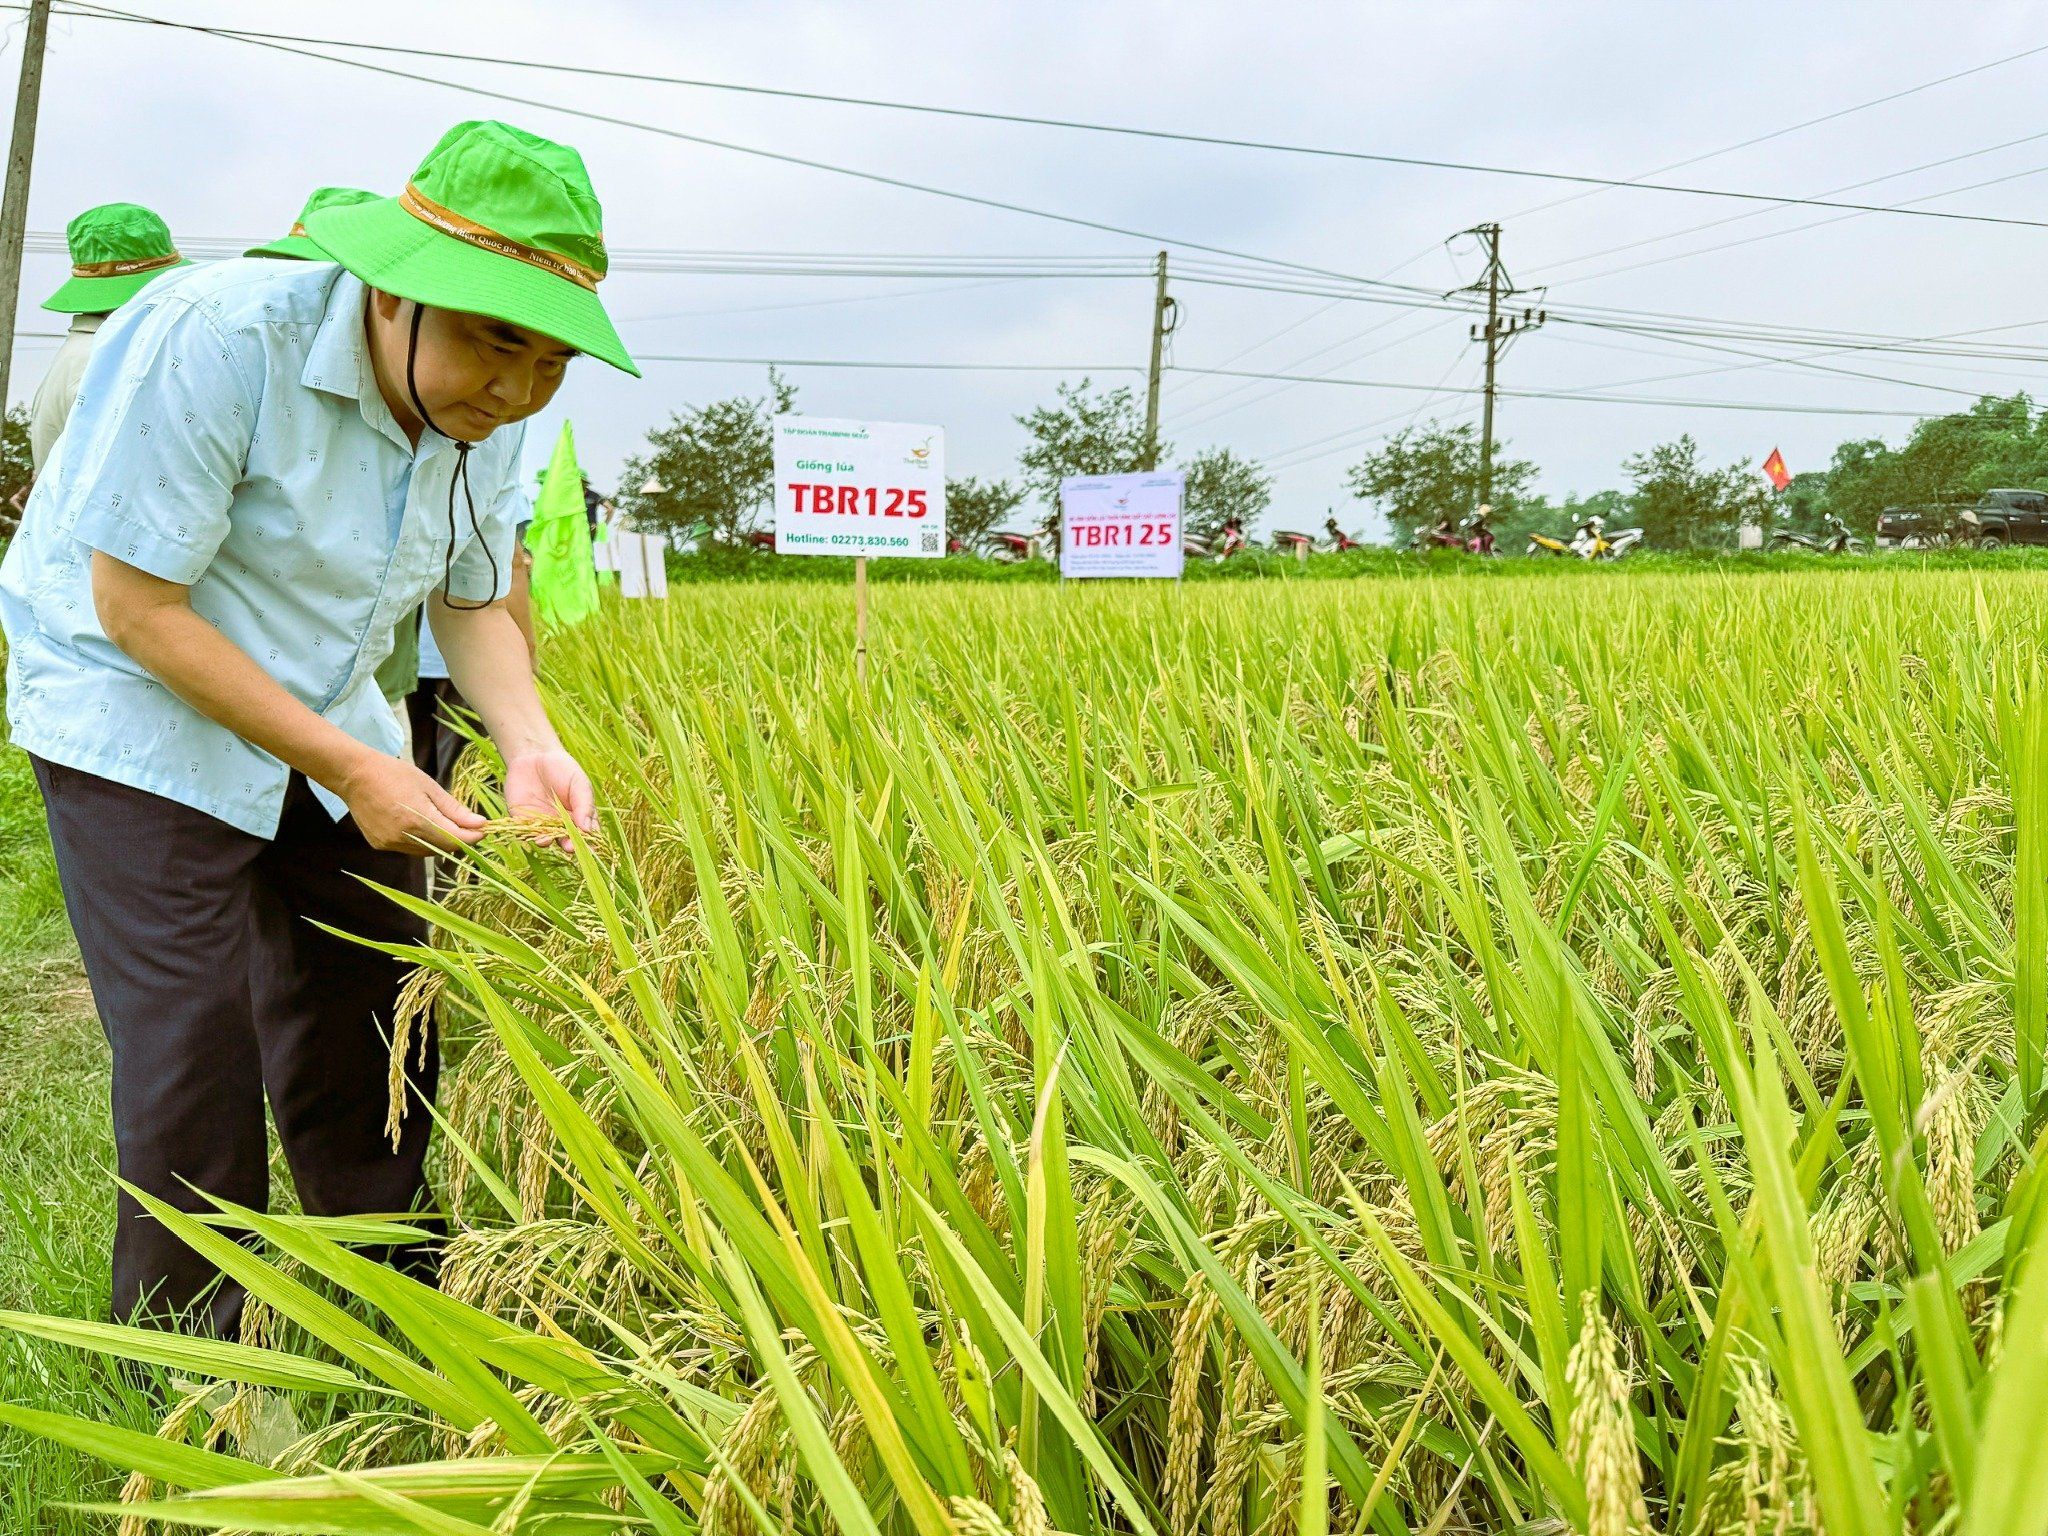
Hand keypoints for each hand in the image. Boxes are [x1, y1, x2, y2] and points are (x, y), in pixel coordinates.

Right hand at [338, 750, 487, 853]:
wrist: (355, 775)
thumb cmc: (394, 774)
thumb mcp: (429, 786)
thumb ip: (454, 809)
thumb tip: (479, 824)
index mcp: (417, 819)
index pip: (455, 839)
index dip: (473, 837)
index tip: (484, 829)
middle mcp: (402, 836)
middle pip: (442, 847)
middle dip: (458, 838)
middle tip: (468, 825)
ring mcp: (390, 843)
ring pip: (426, 851)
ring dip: (439, 840)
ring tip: (440, 821)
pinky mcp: (380, 845)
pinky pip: (409, 849)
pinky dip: (419, 840)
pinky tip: (416, 823)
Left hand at [504, 748, 597, 849]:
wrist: (534, 756)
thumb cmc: (563, 769)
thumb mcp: (579, 783)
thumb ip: (584, 805)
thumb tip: (587, 829)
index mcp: (579, 817)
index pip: (587, 834)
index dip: (589, 842)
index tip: (591, 846)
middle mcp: (561, 825)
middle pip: (567, 840)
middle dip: (568, 845)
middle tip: (570, 847)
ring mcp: (542, 824)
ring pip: (546, 839)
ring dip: (547, 841)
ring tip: (548, 840)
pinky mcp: (523, 821)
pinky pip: (526, 831)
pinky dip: (529, 834)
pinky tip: (534, 835)